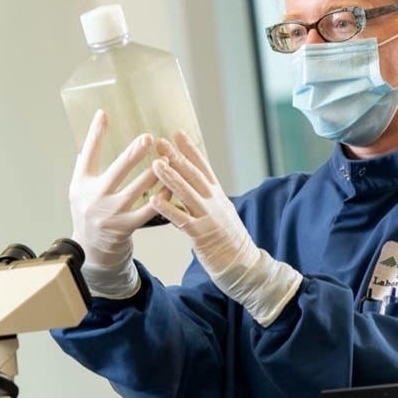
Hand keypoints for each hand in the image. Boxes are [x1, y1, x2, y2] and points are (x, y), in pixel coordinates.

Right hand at [69, 109, 158, 268]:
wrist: (92, 247)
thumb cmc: (92, 209)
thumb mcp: (82, 186)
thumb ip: (89, 162)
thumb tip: (98, 125)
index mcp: (81, 183)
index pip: (87, 153)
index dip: (95, 134)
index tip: (105, 114)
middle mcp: (93, 197)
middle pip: (116, 171)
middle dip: (133, 153)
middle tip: (148, 138)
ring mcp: (110, 213)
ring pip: (137, 190)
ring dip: (155, 174)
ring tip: (168, 159)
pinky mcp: (126, 227)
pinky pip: (149, 210)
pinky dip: (162, 197)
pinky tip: (173, 185)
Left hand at [150, 133, 255, 280]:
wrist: (244, 263)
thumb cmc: (230, 240)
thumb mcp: (222, 213)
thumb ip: (208, 199)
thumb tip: (192, 186)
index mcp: (219, 196)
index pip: (204, 167)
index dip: (191, 150)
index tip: (178, 133)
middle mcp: (215, 203)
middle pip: (194, 176)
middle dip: (177, 157)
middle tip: (160, 142)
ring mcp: (209, 217)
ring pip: (187, 193)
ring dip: (170, 178)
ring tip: (155, 164)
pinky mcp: (201, 234)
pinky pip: (181, 219)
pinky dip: (167, 209)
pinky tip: (154, 200)